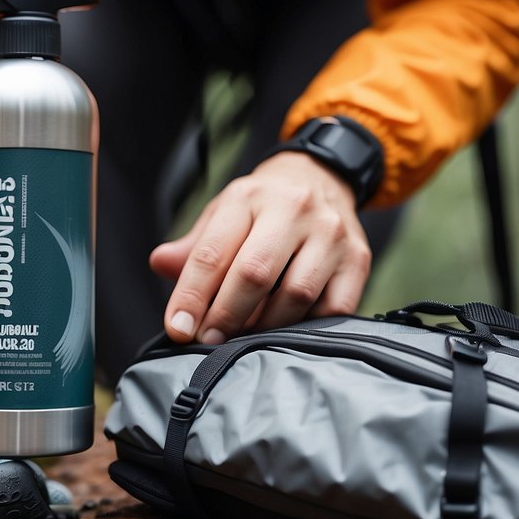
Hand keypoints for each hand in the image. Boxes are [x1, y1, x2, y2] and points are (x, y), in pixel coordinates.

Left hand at [149, 151, 371, 343]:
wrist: (321, 177)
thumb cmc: (262, 206)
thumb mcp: (222, 215)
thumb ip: (193, 247)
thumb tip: (160, 264)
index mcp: (247, 197)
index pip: (212, 252)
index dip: (191, 296)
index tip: (178, 328)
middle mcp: (292, 209)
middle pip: (254, 275)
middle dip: (225, 317)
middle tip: (209, 341)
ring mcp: (330, 233)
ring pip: (294, 295)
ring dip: (264, 327)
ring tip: (244, 337)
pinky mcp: (358, 258)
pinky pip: (333, 308)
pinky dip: (306, 327)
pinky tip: (286, 329)